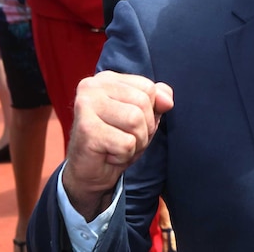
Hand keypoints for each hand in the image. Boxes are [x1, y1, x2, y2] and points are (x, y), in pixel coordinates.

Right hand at [62, 71, 173, 220]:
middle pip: (143, 103)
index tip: (131, 124)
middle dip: (144, 128)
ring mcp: (86, 106)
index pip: (149, 88)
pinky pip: (127, 143)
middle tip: (125, 139)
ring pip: (136, 120)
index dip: (150, 111)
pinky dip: (124, 155)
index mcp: (106, 79)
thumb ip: (157, 100)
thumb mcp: (144, 116)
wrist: (89, 173)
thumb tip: (167, 101)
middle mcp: (92, 87)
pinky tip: (108, 155)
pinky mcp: (87, 129)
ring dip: (135, 142)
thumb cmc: (116, 140)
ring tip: (117, 146)